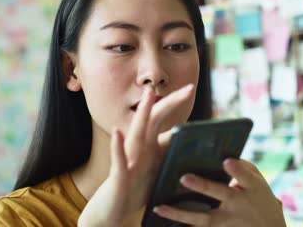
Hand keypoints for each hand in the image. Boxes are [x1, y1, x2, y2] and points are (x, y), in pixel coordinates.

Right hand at [78, 84, 194, 226]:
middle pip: (153, 120)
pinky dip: (118, 147)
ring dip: (142, 114)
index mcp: (148, 146)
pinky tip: (117, 133)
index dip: (174, 103)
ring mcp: (128, 162)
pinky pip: (119, 161)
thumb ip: (168, 154)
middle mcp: (138, 149)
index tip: (190, 88)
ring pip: (136, 134)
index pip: (161, 119)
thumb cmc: (134, 190)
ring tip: (148, 94)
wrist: (109, 213)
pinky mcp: (119, 178)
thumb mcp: (155, 170)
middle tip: (188, 88)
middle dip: (169, 102)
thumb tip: (193, 143)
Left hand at [153, 159, 285, 226]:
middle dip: (203, 186)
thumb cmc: (257, 196)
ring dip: (180, 215)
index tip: (226, 161)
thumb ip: (241, 167)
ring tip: (158, 208)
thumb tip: (216, 155)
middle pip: (221, 194)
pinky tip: (161, 223)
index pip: (245, 176)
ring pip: (203, 219)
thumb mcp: (257, 182)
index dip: (236, 169)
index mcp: (252, 187)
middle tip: (184, 177)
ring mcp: (228, 222)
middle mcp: (240, 204)